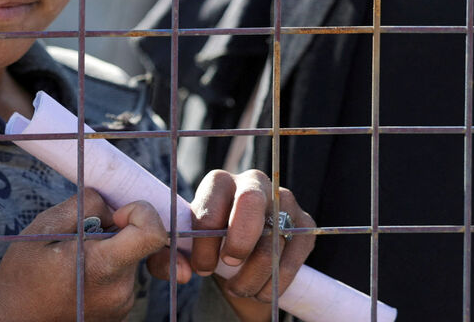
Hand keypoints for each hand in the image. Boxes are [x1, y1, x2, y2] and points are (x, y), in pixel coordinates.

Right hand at [0, 188, 167, 321]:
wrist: (13, 318)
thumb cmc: (23, 274)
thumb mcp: (43, 227)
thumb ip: (83, 205)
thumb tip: (110, 202)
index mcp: (103, 267)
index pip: (153, 233)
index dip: (140, 212)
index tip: (115, 215)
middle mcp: (120, 290)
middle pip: (137, 243)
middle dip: (112, 231)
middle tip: (77, 238)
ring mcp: (121, 305)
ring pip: (128, 258)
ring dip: (106, 250)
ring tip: (70, 262)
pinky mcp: (118, 312)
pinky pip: (121, 277)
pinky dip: (104, 269)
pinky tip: (74, 277)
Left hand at [148, 169, 313, 321]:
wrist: (238, 248)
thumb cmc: (206, 243)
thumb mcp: (182, 247)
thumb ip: (169, 257)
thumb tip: (183, 272)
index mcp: (218, 182)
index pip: (210, 208)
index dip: (204, 244)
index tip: (201, 269)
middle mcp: (253, 182)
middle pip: (251, 202)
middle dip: (239, 241)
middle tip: (228, 266)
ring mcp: (283, 200)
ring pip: (275, 236)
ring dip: (256, 273)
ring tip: (240, 289)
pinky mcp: (304, 223)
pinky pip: (296, 252)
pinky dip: (279, 280)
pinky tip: (262, 292)